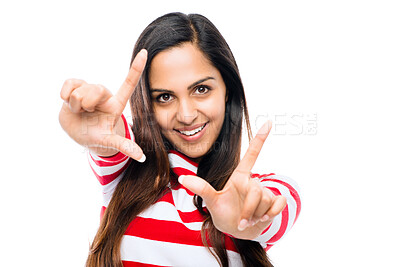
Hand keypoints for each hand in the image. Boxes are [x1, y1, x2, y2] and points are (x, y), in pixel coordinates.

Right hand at [58, 49, 147, 160]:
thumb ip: (124, 146)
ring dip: (75, 104)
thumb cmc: (97, 136)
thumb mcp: (110, 141)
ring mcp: (89, 89)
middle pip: (96, 89)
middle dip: (87, 104)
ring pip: (80, 88)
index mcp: (116, 103)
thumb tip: (142, 157)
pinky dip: (65, 95)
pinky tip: (68, 102)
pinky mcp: (75, 86)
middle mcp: (104, 94)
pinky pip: (69, 83)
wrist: (78, 134)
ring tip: (79, 111)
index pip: (129, 83)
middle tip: (86, 113)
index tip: (145, 52)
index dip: (136, 68)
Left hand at [178, 121, 286, 239]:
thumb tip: (182, 178)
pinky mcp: (274, 203)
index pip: (251, 155)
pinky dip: (271, 213)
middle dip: (248, 210)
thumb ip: (201, 188)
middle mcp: (253, 182)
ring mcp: (265, 193)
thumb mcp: (211, 201)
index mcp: (240, 177)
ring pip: (265, 200)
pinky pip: (279, 204)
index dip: (260, 138)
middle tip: (241, 222)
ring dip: (255, 216)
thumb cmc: (224, 213)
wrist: (237, 231)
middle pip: (256, 191)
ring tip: (248, 221)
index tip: (268, 122)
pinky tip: (263, 219)